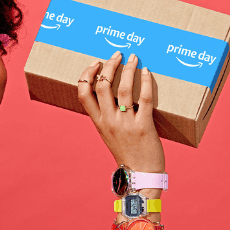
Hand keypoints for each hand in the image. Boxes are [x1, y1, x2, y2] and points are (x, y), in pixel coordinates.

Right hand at [77, 51, 164, 172]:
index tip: (96, 63)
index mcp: (98, 122)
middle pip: (102, 85)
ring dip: (127, 68)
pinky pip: (143, 98)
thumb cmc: (128, 153)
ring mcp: (125, 123)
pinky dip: (145, 81)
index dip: (86, 74)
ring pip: (122, 88)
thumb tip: (112, 94)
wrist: (141, 175)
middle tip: (117, 55)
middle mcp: (109, 121)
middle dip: (109, 65)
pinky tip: (147, 72)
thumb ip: (107, 116)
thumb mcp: (109, 135)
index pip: (82, 93)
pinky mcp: (143, 126)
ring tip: (133, 58)